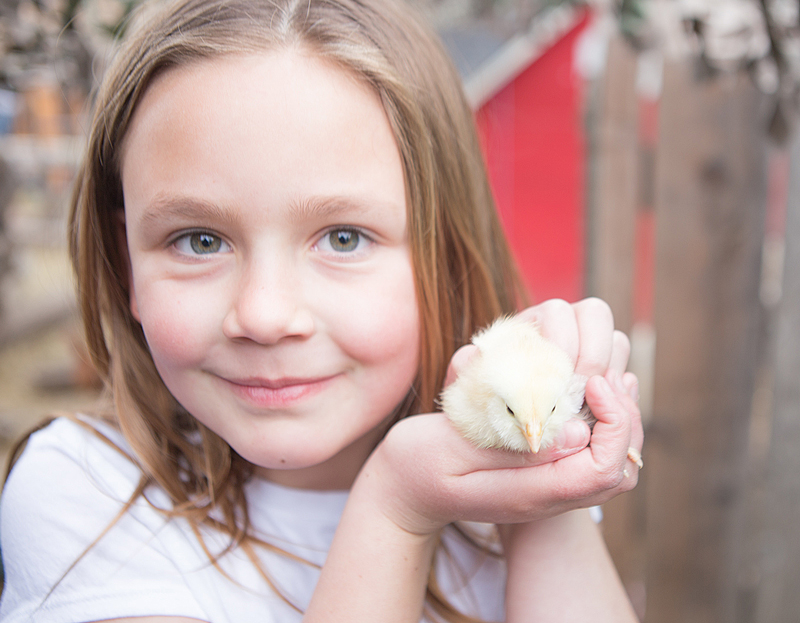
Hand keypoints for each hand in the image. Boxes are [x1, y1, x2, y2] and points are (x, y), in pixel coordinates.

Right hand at [360, 298, 642, 535]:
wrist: (403, 493)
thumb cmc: (415, 467)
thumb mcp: (449, 450)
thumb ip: (509, 445)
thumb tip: (576, 433)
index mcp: (530, 493)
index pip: (605, 468)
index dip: (613, 418)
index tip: (591, 379)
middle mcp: (548, 494)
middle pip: (621, 466)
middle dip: (623, 414)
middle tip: (602, 375)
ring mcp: (548, 486)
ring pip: (615, 460)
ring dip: (618, 415)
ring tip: (601, 376)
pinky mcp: (542, 471)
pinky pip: (592, 451)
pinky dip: (600, 417)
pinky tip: (588, 387)